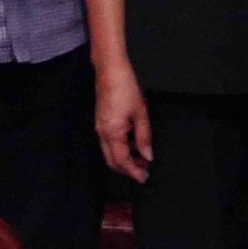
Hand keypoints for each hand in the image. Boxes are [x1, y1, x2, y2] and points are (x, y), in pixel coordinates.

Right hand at [93, 59, 152, 182]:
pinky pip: (109, 143)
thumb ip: (144, 136)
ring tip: (141, 157)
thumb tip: (147, 155)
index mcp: (112, 133)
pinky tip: (133, 144)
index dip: (133, 171)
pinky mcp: (101, 123)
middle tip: (143, 170)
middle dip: (128, 169)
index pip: (122, 161)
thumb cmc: (125, 87)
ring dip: (124, 159)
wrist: (110, 71)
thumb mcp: (140, 112)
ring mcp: (99, 128)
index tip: (143, 177)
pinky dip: (120, 148)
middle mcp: (102, 134)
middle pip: (113, 161)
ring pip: (110, 153)